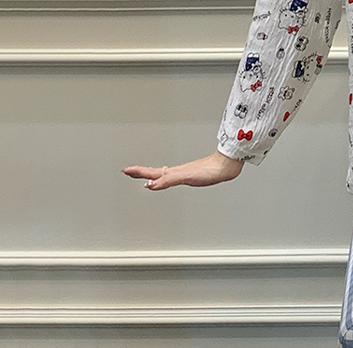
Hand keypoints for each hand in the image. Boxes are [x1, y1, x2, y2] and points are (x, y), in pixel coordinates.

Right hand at [122, 150, 243, 190]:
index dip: (138, 172)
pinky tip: (171, 178)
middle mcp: (178, 172)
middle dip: (141, 172)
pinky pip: (174, 176)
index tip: (126, 170)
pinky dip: (167, 178)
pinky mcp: (194, 175)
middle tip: (129, 171)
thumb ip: (168, 180)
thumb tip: (150, 185)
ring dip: (153, 174)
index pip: (152, 172)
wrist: (226, 166)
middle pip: (156, 172)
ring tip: (146, 176)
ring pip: (164, 173)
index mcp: (174, 172)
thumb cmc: (210, 170)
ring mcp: (185, 173)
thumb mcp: (186, 177)